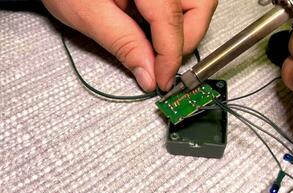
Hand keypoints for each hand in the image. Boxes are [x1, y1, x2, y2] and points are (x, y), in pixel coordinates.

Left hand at [42, 0, 217, 91]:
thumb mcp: (88, 13)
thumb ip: (123, 43)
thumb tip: (148, 73)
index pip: (171, 20)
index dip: (170, 56)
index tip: (163, 80)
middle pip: (199, 8)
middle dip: (184, 41)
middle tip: (162, 62)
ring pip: (196, 7)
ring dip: (181, 33)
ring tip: (152, 44)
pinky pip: (180, 6)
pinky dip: (168, 25)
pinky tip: (147, 31)